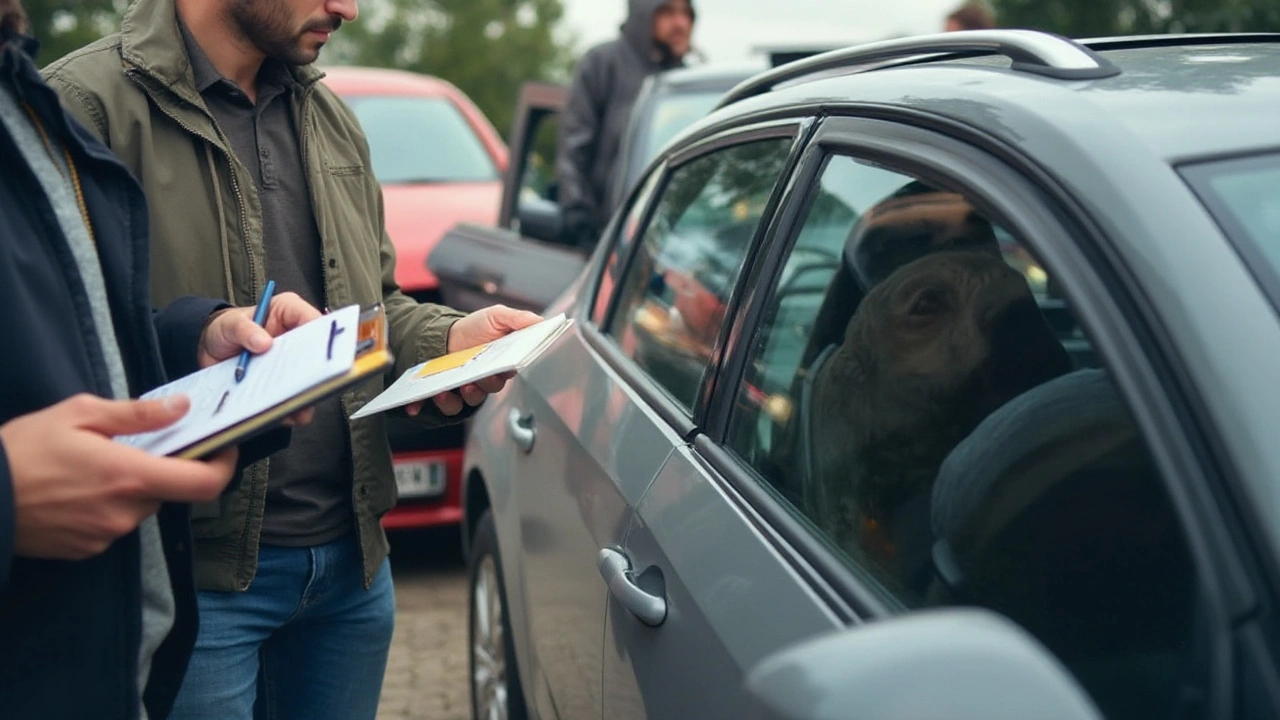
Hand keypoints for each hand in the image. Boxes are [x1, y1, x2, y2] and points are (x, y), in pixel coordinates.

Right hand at [2, 394, 238, 560]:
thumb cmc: (23, 449)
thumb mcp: (80, 414)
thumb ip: (138, 414)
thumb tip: (183, 408)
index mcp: (129, 476)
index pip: (204, 485)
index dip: (224, 467)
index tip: (224, 448)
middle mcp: (124, 513)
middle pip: (168, 492)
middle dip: (160, 469)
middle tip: (136, 446)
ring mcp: (105, 536)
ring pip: (140, 508)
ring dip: (131, 488)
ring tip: (94, 466)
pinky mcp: (85, 550)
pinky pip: (113, 525)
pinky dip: (108, 506)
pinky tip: (77, 489)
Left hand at [198, 292, 321, 424]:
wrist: (211, 349)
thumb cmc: (225, 329)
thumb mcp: (230, 324)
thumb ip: (244, 329)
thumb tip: (263, 342)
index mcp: (291, 313)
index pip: (315, 320)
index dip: (321, 335)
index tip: (318, 350)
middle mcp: (298, 338)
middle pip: (318, 355)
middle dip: (315, 369)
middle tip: (308, 381)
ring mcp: (293, 364)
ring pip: (309, 381)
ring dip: (303, 393)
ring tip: (292, 402)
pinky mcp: (285, 385)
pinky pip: (294, 400)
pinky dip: (289, 410)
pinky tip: (280, 413)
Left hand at [407, 305, 542, 416]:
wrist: (442, 334)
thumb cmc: (473, 327)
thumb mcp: (496, 316)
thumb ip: (518, 319)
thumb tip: (541, 322)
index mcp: (502, 364)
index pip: (509, 372)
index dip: (506, 372)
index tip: (503, 368)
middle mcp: (487, 380)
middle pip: (490, 389)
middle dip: (483, 385)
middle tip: (473, 379)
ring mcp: (467, 389)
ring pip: (469, 402)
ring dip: (459, 398)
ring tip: (447, 389)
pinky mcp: (447, 396)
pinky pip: (445, 406)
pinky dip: (433, 404)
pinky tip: (418, 403)